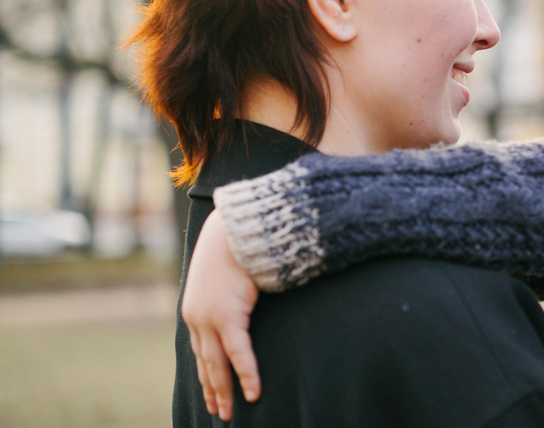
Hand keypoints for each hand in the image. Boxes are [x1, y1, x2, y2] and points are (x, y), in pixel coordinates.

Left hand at [181, 211, 261, 420]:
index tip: (211, 393)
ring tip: (231, 411)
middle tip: (220, 411)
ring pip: (217, 364)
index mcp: (195, 310)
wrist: (234, 229)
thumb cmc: (235, 246)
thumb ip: (230, 293)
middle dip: (213, 389)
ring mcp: (209, 319)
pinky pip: (238, 353)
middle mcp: (196, 318)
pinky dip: (247, 374)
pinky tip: (254, 392)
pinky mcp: (227, 316)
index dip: (206, 374)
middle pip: (205, 363)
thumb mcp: (226, 275)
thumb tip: (242, 300)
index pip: (200, 351)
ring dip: (225, 390)